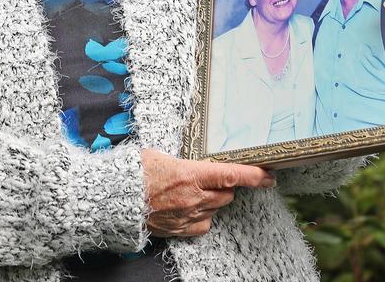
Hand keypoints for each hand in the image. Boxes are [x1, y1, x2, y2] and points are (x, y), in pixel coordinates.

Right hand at [141, 149, 274, 237]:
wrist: (116, 200)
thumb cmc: (134, 172)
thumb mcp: (159, 154)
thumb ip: (183, 160)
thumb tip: (195, 159)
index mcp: (189, 174)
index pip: (231, 175)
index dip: (253, 176)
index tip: (268, 175)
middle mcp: (193, 198)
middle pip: (227, 194)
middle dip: (226, 186)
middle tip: (213, 177)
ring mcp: (188, 216)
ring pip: (216, 208)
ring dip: (213, 199)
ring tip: (194, 190)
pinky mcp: (182, 230)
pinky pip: (204, 223)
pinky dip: (203, 214)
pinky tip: (189, 206)